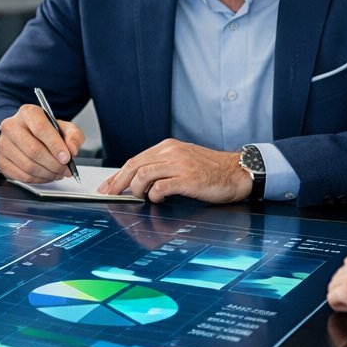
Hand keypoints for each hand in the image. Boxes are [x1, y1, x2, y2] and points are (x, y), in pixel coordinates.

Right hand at [0, 104, 85, 182]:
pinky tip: (46, 175)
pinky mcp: (1, 161)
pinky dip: (38, 179)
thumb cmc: (43, 131)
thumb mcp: (63, 127)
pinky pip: (22, 175)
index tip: (66, 157)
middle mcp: (11, 126)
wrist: (22, 135)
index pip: (40, 128)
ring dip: (47, 173)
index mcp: (27, 113)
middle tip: (65, 169)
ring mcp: (3, 144)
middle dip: (53, 164)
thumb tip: (72, 149)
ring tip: (58, 173)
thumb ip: (73, 136)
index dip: (55, 145)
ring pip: (28, 165)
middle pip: (33, 150)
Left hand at [99, 139, 250, 203]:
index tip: (107, 186)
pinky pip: (161, 187)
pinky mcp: (189, 179)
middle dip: (117, 182)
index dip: (118, 175)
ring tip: (139, 198)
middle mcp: (172, 153)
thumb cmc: (212, 170)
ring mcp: (180, 165)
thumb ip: (163, 167)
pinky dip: (154, 195)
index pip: (135, 160)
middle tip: (109, 195)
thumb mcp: (184, 161)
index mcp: (168, 147)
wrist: (238, 172)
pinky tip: (157, 200)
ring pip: (143, 174)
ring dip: (136, 189)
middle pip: (134, 166)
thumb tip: (138, 181)